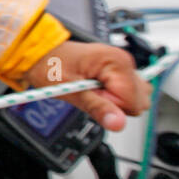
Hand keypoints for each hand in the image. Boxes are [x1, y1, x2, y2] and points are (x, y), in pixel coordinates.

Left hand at [20, 40, 152, 131]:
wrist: (40, 54)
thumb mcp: (70, 90)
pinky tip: (97, 87)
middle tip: (90, 92)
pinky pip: (127, 92)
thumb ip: (97, 108)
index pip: (134, 102)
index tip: (92, 95)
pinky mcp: (119, 71)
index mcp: (117, 62)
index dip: (112, 105)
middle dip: (115, 104)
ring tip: (91, 88)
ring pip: (135, 98)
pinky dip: (113, 95)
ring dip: (115, 100)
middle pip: (138, 101)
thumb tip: (118, 124)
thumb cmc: (51, 66)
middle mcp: (125, 61)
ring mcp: (123, 66)